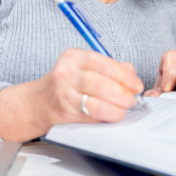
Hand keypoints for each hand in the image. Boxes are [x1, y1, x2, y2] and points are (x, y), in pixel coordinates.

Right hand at [0, 48, 143, 141]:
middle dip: (122, 94)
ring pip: (97, 104)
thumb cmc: (67, 83)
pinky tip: (112, 115)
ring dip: (116, 109)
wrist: (39, 102)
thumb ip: (111, 68)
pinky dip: (106, 117)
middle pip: (101, 84)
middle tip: (132, 99)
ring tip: (124, 109)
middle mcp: (66, 74)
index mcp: (73, 57)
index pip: (104, 64)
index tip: (136, 85)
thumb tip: (133, 78)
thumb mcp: (84, 67)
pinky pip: (91, 117)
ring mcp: (64, 95)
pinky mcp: (65, 113)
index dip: (124, 76)